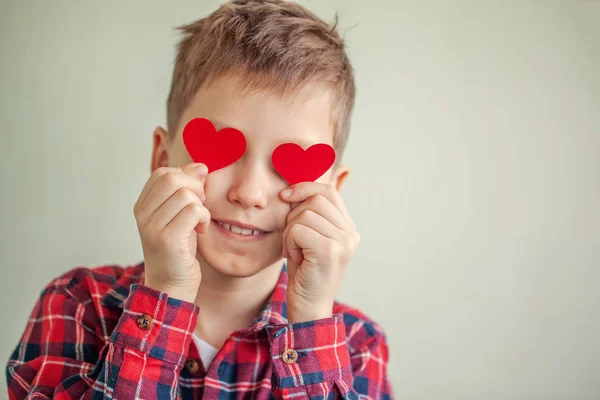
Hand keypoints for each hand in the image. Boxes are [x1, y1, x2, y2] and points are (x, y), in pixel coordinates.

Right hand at [133, 162, 210, 302]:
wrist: (171, 286)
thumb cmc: (178, 249)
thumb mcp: (180, 215)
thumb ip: (187, 189)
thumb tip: (200, 166)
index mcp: (143, 205)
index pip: (163, 173)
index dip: (185, 177)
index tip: (195, 196)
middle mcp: (143, 214)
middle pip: (173, 178)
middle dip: (195, 188)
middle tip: (200, 207)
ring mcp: (152, 227)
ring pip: (185, 194)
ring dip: (201, 206)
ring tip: (199, 223)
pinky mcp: (167, 239)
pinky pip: (194, 211)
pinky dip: (204, 218)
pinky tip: (200, 231)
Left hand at [280, 182, 359, 322]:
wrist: (308, 308)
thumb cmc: (304, 272)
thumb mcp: (309, 237)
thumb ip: (308, 213)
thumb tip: (291, 187)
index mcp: (348, 228)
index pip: (328, 191)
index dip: (305, 187)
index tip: (285, 196)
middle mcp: (351, 233)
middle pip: (315, 199)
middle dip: (294, 215)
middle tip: (292, 238)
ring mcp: (343, 242)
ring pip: (304, 214)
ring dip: (290, 232)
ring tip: (295, 251)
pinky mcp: (330, 251)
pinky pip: (298, 229)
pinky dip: (289, 242)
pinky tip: (296, 258)